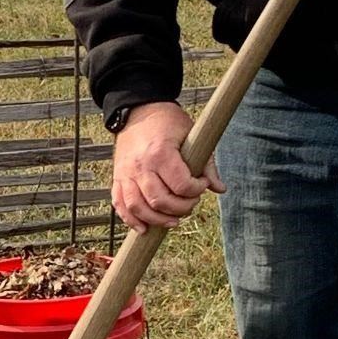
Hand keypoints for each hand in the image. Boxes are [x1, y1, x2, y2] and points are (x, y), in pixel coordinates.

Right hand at [112, 100, 224, 231]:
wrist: (138, 110)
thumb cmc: (168, 123)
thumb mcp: (191, 135)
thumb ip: (207, 163)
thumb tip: (219, 189)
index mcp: (161, 153)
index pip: (181, 185)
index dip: (196, 190)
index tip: (202, 185)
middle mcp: (140, 165)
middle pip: (160, 201)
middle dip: (180, 208)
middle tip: (190, 202)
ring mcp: (126, 173)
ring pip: (138, 207)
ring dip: (158, 220)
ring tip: (173, 221)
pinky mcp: (117, 178)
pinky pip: (120, 205)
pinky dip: (131, 220)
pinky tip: (144, 228)